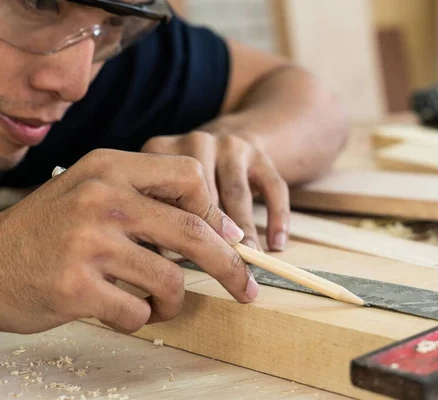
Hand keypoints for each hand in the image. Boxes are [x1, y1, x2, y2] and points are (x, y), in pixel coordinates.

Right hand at [0, 149, 258, 334]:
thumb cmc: (50, 231)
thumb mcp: (93, 192)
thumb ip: (149, 202)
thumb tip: (220, 231)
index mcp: (110, 167)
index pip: (189, 177)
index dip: (215, 212)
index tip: (228, 237)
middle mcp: (101, 198)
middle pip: (193, 232)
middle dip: (230, 266)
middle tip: (246, 287)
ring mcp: (87, 243)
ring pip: (169, 279)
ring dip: (173, 300)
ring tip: (158, 302)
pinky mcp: (75, 287)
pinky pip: (137, 311)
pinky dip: (140, 317)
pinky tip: (121, 310)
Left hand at [142, 131, 289, 251]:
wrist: (227, 138)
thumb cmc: (184, 178)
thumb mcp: (161, 183)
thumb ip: (159, 212)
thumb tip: (167, 257)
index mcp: (163, 149)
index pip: (165, 190)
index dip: (173, 225)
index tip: (178, 256)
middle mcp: (198, 142)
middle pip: (203, 192)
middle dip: (212, 233)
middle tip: (217, 265)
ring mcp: (231, 145)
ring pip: (238, 193)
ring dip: (244, 230)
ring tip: (248, 256)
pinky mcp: (260, 154)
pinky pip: (273, 186)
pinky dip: (277, 216)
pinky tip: (277, 243)